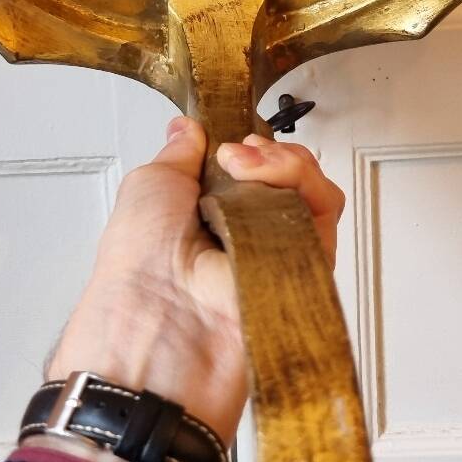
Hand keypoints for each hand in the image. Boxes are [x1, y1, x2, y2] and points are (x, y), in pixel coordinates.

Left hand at [31, 115, 346, 461]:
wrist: (156, 333)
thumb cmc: (136, 271)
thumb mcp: (147, 187)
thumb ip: (177, 154)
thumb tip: (188, 129)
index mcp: (206, 217)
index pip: (252, 168)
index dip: (248, 144)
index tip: (228, 140)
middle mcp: (246, 236)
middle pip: (289, 174)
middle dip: (270, 150)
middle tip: (235, 157)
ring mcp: (278, 255)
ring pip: (312, 191)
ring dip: (287, 163)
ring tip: (249, 169)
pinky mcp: (306, 271)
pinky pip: (324, 218)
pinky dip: (304, 189)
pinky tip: (265, 188)